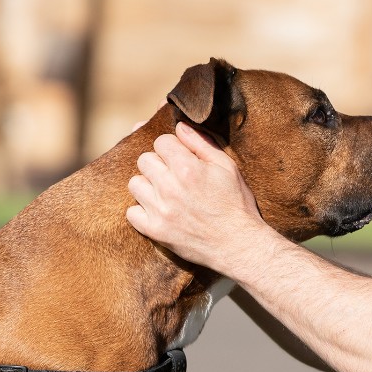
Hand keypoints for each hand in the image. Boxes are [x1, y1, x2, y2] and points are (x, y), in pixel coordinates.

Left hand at [126, 122, 271, 271]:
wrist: (239, 244)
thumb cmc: (236, 203)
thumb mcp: (227, 167)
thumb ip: (201, 144)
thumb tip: (179, 127)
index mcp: (187, 168)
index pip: (161, 141)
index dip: (172, 147)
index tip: (181, 157)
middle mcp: (169, 187)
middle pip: (144, 160)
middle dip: (158, 163)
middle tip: (174, 175)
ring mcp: (159, 210)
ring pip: (134, 184)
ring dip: (148, 185)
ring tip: (165, 192)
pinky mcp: (154, 230)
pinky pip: (132, 212)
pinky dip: (142, 210)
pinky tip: (159, 210)